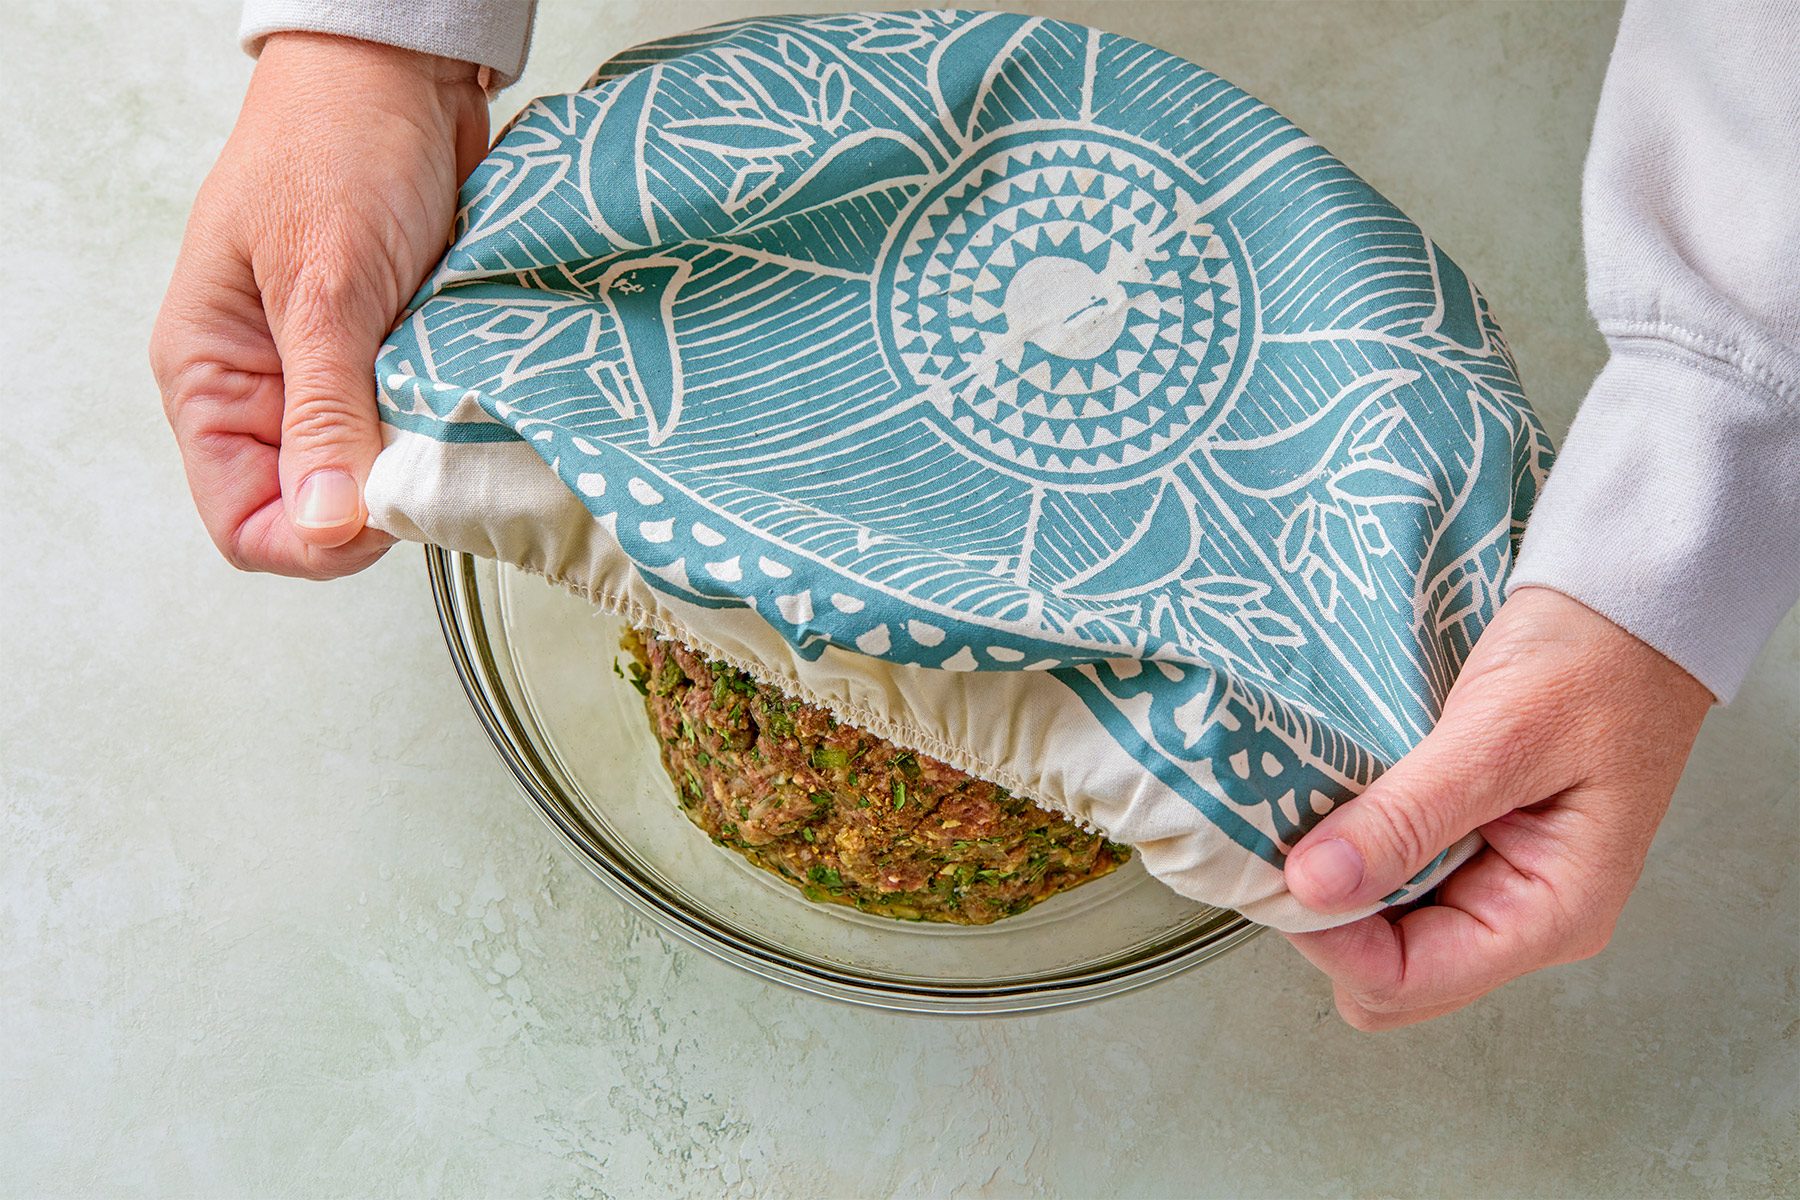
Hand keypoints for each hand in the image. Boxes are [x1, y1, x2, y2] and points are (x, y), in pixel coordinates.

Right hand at [151, 33, 488, 577]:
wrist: (401, 76)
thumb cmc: (337, 149)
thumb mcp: (325, 283)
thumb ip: (322, 409)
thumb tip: (323, 524)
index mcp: (212, 379)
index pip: (242, 521)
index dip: (311, 544)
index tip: (381, 518)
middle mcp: (267, 391)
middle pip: (316, 513)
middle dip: (375, 502)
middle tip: (432, 460)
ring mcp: (332, 379)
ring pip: (375, 474)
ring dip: (418, 462)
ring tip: (451, 416)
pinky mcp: (390, 360)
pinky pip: (416, 428)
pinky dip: (445, 425)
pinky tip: (469, 399)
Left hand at [1282, 586, 1711, 1029]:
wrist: (1624, 607)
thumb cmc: (1592, 663)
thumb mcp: (1497, 734)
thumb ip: (1407, 816)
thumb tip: (1313, 886)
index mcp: (1551, 914)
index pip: (1408, 981)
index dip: (1330, 940)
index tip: (1280, 871)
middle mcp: (1520, 919)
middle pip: (1388, 976)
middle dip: (1328, 922)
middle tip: (1288, 840)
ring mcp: (1491, 887)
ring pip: (1379, 932)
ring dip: (1333, 884)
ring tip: (1306, 816)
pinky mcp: (1464, 850)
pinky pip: (1388, 879)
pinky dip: (1350, 850)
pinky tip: (1334, 802)